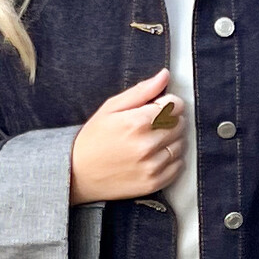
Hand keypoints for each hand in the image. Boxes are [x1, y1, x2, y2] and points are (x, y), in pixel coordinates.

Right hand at [70, 66, 186, 204]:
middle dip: (171, 120)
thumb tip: (165, 75)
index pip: (175, 106)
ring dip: (172, 140)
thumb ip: (141, 91)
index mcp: (137, 122)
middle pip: (179, 124)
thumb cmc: (93, 138)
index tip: (159, 107)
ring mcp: (152, 166)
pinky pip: (178, 166)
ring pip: (181, 145)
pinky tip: (155, 156)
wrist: (78, 174)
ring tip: (152, 141)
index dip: (169, 103)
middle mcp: (147, 145)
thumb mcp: (111, 108)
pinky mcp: (154, 183)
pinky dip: (172, 159)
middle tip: (153, 124)